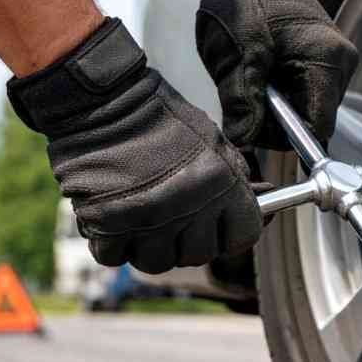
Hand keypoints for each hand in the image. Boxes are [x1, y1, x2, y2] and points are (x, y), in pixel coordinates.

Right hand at [7, 18, 262, 273]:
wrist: (101, 98)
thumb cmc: (156, 116)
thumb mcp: (211, 141)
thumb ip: (233, 179)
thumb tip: (260, 209)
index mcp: (220, 184)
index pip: (243, 236)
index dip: (230, 235)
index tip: (218, 231)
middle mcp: (186, 207)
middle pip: (198, 256)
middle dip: (186, 242)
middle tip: (172, 220)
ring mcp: (146, 219)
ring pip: (156, 262)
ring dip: (147, 247)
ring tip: (139, 219)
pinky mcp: (106, 223)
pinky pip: (113, 257)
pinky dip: (111, 244)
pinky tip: (111, 221)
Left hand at [178, 0, 358, 148]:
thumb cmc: (246, 1)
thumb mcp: (237, 55)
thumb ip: (242, 102)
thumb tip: (245, 140)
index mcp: (327, 60)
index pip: (318, 126)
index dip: (287, 136)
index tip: (258, 126)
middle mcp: (341, 63)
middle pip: (315, 119)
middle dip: (280, 119)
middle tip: (250, 94)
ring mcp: (336, 61)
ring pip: (310, 108)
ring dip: (281, 106)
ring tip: (258, 77)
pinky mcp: (326, 60)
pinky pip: (307, 93)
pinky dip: (284, 93)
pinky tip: (268, 73)